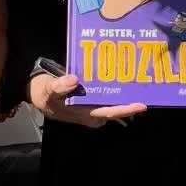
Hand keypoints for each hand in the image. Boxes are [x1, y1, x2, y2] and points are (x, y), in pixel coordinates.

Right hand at [29, 70, 146, 129]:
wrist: (38, 93)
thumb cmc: (43, 94)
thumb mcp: (47, 90)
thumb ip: (59, 87)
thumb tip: (74, 81)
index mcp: (85, 114)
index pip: (109, 113)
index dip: (126, 109)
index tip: (142, 104)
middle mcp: (93, 111)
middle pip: (117, 106)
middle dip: (131, 97)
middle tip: (147, 83)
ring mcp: (93, 105)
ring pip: (114, 99)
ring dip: (125, 89)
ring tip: (139, 74)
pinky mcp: (92, 98)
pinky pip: (108, 92)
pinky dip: (116, 84)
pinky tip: (123, 71)